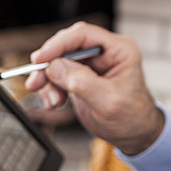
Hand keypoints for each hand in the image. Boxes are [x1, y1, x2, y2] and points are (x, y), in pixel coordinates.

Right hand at [25, 22, 164, 154]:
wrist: (134, 135)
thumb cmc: (132, 117)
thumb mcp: (108, 101)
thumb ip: (82, 82)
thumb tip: (56, 67)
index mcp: (119, 50)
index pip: (84, 35)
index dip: (59, 44)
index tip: (41, 59)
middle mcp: (104, 53)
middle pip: (67, 46)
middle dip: (49, 64)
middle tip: (36, 81)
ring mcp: (92, 65)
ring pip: (59, 61)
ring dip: (48, 80)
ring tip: (51, 101)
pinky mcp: (81, 77)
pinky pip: (58, 76)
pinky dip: (50, 88)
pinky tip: (54, 102)